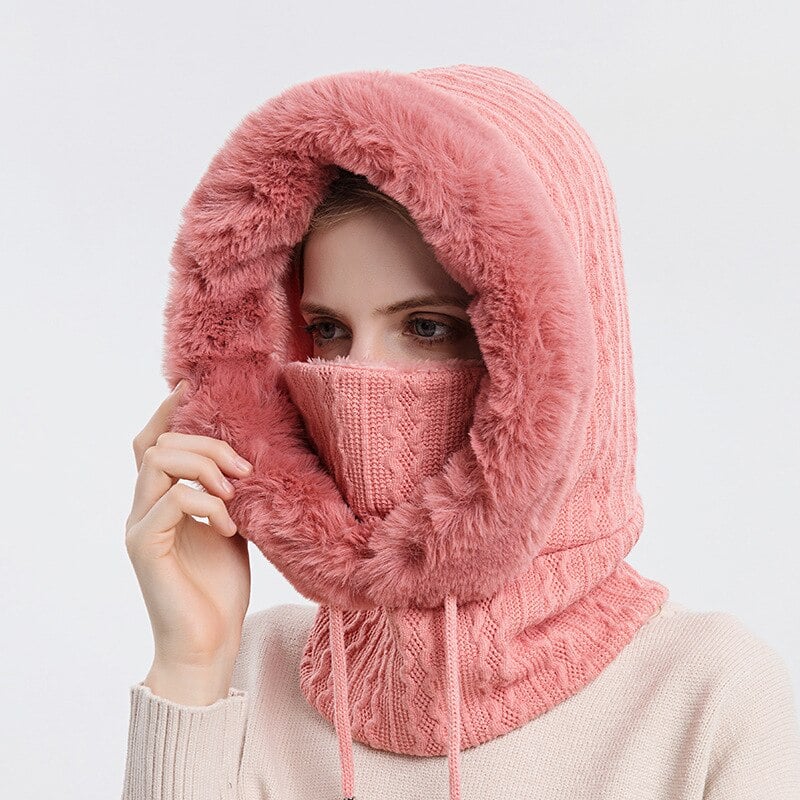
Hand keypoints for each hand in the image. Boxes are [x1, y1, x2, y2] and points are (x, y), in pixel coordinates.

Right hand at [125, 381, 251, 694]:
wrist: (210, 643)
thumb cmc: (220, 588)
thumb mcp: (231, 527)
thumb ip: (227, 493)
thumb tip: (247, 458)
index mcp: (161, 500)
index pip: (153, 442)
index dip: (169, 411)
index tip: (194, 387)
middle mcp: (143, 508)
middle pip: (158, 443)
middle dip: (206, 443)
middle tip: (243, 467)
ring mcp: (140, 526)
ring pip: (158, 461)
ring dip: (204, 465)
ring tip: (235, 491)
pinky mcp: (145, 547)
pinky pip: (172, 500)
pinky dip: (208, 503)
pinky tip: (230, 526)